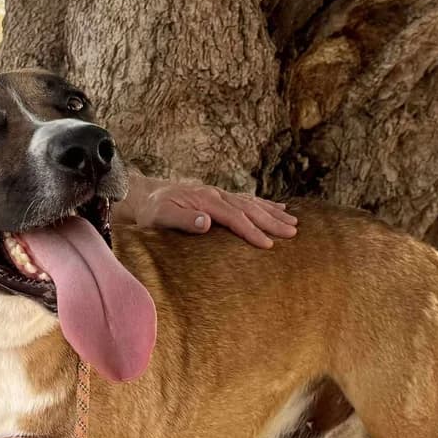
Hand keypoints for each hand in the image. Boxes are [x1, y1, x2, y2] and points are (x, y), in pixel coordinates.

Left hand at [130, 179, 296, 248]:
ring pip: (252, 203)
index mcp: (205, 200)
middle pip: (249, 208)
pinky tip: (278, 207)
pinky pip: (247, 200)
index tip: (268, 244)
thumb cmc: (150, 211)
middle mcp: (216, 194)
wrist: (143, 195)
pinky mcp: (219, 197)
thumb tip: (207, 222)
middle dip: (271, 221)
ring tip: (293, 222)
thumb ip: (183, 219)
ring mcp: (219, 194)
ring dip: (273, 212)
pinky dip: (265, 203)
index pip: (234, 217)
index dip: (251, 231)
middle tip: (293, 233)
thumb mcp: (161, 217)